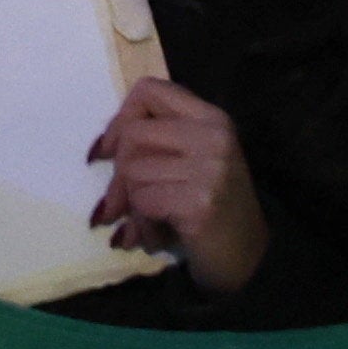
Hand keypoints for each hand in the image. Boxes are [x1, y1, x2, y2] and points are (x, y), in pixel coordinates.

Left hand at [87, 74, 269, 292]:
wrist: (249, 258)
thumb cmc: (212, 207)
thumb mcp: (192, 161)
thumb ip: (155, 142)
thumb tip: (98, 150)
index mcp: (211, 118)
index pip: (149, 90)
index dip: (120, 118)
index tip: (109, 149)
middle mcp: (214, 136)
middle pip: (133, 134)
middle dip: (117, 175)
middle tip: (116, 206)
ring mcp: (210, 168)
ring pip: (133, 171)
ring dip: (130, 207)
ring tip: (145, 225)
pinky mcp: (200, 202)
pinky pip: (143, 202)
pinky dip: (141, 226)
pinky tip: (156, 239)